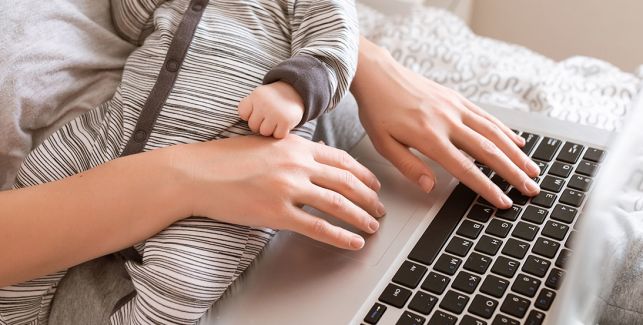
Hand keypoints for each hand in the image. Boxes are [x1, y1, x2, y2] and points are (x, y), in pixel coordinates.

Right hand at [170, 135, 384, 249]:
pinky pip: (317, 227)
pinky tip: (353, 243)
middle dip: (369, 197)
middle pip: (346, 182)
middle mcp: (297, 165)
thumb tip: (317, 155)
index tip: (374, 184)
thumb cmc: (227, 158)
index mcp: (296, 146)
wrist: (198, 173)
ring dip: (361, 216)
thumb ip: (294, 150)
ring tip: (372, 226)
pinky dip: (340, 236)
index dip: (363, 174)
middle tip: (380, 208)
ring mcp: (288, 188)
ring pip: (338, 204)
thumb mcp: (266, 144)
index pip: (341, 160)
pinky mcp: (277, 213)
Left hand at [237, 81, 303, 138]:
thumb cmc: (273, 98)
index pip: (243, 114)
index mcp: (255, 96)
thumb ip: (249, 107)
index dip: (250, 115)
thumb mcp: (259, 96)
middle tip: (268, 118)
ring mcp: (275, 113)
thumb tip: (237, 131)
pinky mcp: (285, 121)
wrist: (296, 91)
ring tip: (275, 121)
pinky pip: (277, 135)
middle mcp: (264, 104)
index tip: (258, 112)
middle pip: (253, 126)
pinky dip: (281, 132)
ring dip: (270, 130)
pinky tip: (283, 124)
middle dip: (260, 124)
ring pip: (264, 132)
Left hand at [351, 38, 539, 208]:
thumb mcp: (383, 144)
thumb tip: (431, 187)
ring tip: (533, 170)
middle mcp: (447, 121)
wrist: (378, 75)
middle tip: (531, 189)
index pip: (464, 168)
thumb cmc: (378, 111)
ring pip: (494, 132)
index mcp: (429, 137)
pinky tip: (518, 142)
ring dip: (516, 153)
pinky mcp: (457, 98)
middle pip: (488, 151)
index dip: (486, 187)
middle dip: (513, 172)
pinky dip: (505, 130)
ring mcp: (455, 108)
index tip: (504, 201)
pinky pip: (486, 116)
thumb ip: (408, 166)